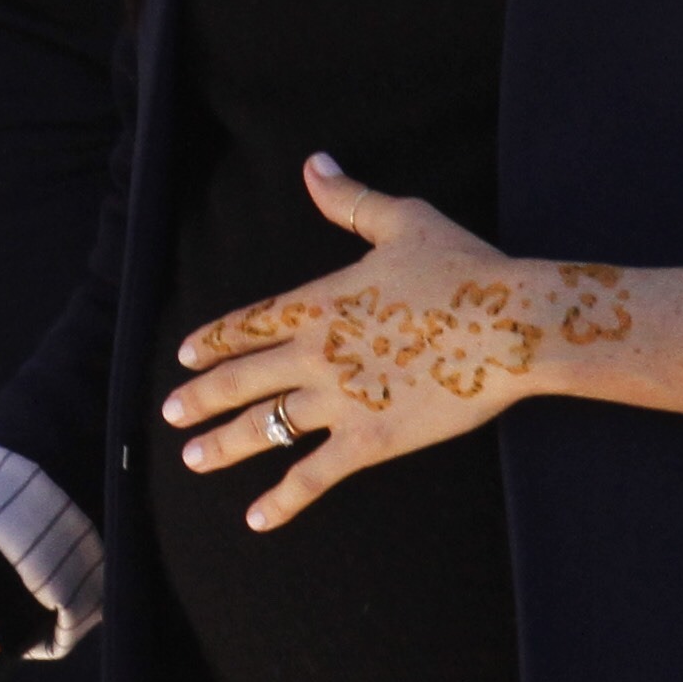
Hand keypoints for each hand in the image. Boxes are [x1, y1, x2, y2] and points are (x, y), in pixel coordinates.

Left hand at [156, 157, 636, 529]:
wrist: (512, 324)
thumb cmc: (463, 269)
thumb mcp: (402, 221)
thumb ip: (349, 199)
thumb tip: (314, 163)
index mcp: (318, 303)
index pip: (248, 323)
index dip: (213, 340)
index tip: (185, 354)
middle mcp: (316, 353)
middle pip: (240, 380)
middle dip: (200, 398)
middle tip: (170, 414)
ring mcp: (340, 400)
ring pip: (265, 428)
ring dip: (224, 445)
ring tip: (193, 458)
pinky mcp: (371, 440)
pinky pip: (314, 475)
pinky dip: (283, 499)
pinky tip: (256, 517)